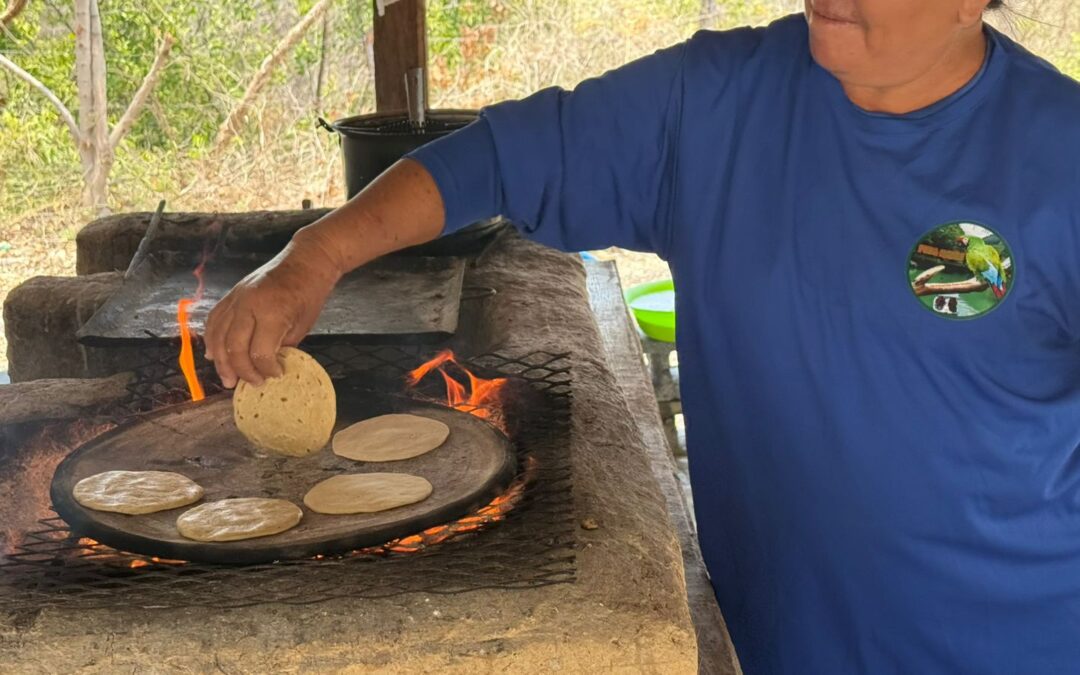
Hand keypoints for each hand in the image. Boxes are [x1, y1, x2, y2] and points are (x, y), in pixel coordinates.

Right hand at [204, 235, 341, 387]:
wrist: (306, 261)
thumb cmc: (310, 293)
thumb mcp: (303, 325)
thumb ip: (282, 346)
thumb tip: (266, 367)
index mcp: (272, 312)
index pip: (260, 352)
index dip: (266, 369)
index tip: (275, 376)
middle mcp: (248, 304)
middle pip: (234, 347)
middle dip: (241, 371)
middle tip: (251, 384)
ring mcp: (237, 298)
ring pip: (218, 336)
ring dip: (221, 361)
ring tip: (228, 379)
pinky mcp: (231, 294)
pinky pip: (214, 320)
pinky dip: (211, 339)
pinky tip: (214, 355)